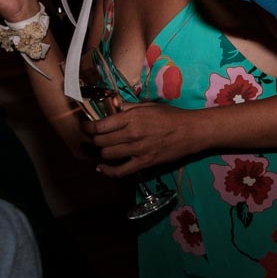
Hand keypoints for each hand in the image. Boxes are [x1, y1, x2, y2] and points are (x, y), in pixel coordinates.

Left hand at [83, 102, 202, 177]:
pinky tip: (103, 168)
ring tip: (104, 149)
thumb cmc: (171, 116)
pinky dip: (108, 171)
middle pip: (101, 141)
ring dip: (103, 152)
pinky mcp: (144, 163)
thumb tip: (112, 107)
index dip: (88, 127)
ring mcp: (137, 150)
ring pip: (107, 155)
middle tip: (97, 138)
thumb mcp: (149, 106)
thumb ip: (129, 107)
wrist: (191, 132)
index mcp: (132, 117)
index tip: (85, 127)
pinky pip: (120, 171)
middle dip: (95, 140)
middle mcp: (132, 134)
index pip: (100, 125)